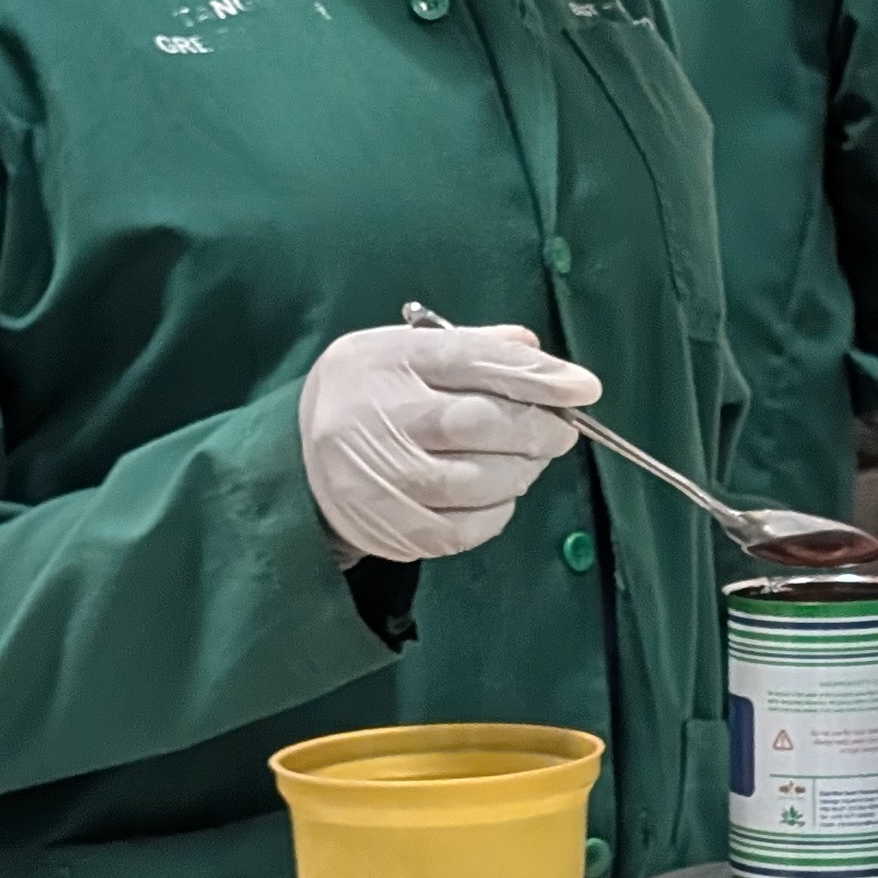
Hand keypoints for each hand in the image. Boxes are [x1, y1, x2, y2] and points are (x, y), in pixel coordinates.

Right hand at [300, 321, 600, 559]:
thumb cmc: (368, 394)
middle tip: (563, 432)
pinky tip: (499, 496)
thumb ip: (472, 348)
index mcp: (387, 358)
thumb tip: (536, 352)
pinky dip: (495, 513)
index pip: (470, 360)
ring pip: (474, 481)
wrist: (293, 461)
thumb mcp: (406, 350)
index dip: (535, 376)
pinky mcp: (388, 527)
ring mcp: (379, 477)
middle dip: (535, 429)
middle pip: (476, 423)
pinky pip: (461, 528)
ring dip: (519, 472)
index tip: (584, 387)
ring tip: (529, 461)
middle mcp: (378, 415)